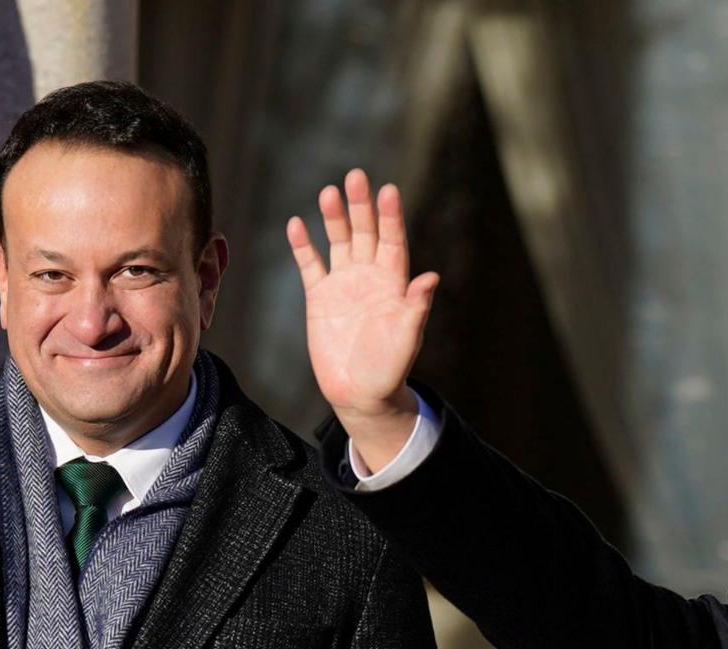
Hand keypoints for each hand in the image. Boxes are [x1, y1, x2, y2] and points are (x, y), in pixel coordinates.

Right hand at [287, 169, 437, 471]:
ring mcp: (343, 284)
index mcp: (393, 284)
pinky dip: (303, 246)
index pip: (393, 241)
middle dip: (361, 206)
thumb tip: (431, 278)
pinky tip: (296, 224)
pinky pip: (310, 265)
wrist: (360, 393)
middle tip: (356, 177)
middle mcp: (369, 276)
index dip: (390, 217)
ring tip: (329, 192)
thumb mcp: (406, 340)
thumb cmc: (389, 369)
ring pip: (338, 242)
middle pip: (365, 233)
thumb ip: (415, 309)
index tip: (388, 191)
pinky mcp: (319, 298)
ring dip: (334, 218)